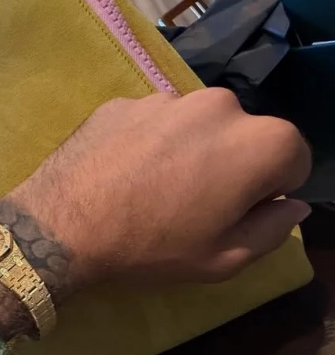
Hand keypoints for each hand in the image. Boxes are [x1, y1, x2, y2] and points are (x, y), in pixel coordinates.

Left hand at [0, 89, 311, 339]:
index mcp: (260, 141)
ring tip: (151, 188)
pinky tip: (123, 173)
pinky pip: (152, 121)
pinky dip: (147, 142)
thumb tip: (292, 205)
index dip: (269, 191)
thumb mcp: (222, 258)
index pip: (292, 159)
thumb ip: (272, 229)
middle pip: (243, 135)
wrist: (61, 226)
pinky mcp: (124, 99)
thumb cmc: (150, 247)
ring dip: (188, 149)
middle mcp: (220, 104)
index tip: (234, 213)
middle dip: (230, 164)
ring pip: (196, 125)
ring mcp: (167, 97)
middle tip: (190, 203)